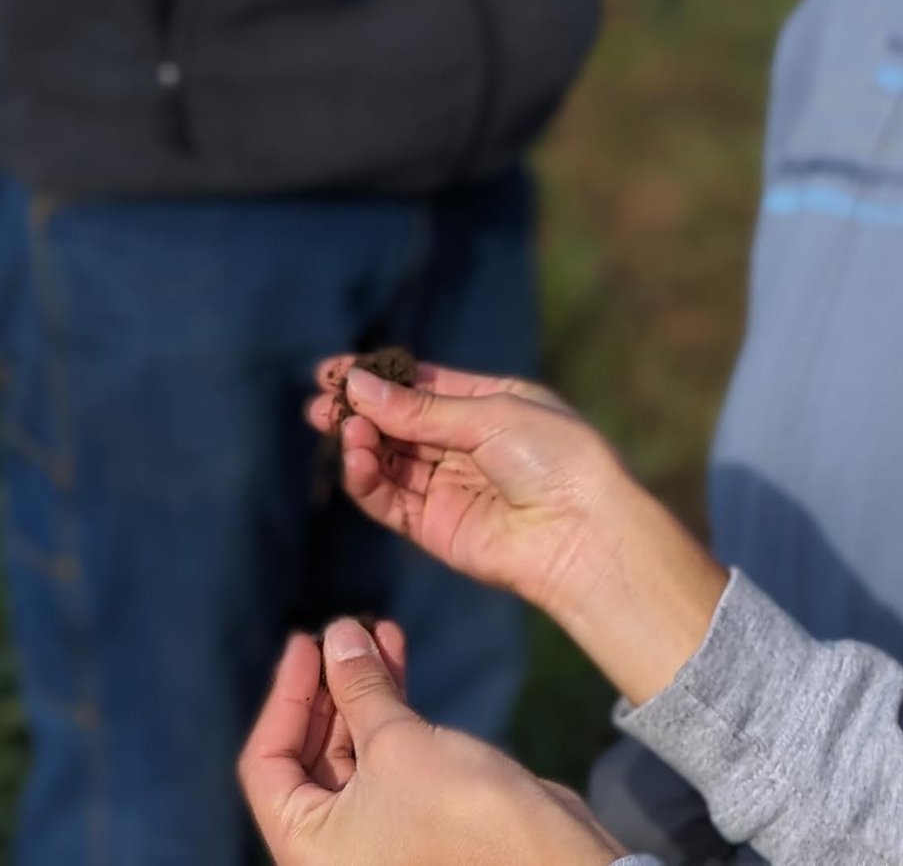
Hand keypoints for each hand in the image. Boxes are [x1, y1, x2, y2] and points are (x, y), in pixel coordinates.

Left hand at [241, 616, 620, 865]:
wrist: (543, 857)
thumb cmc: (457, 814)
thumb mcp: (396, 743)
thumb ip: (359, 687)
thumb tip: (338, 634)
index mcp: (305, 844)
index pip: (265, 762)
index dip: (285, 695)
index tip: (304, 641)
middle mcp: (331, 843)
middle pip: (308, 753)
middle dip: (329, 686)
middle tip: (346, 632)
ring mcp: (373, 828)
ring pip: (350, 748)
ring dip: (362, 689)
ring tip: (377, 632)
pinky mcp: (414, 811)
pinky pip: (384, 754)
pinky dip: (388, 708)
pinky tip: (397, 660)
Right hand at [310, 359, 726, 705]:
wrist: (582, 531)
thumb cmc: (555, 458)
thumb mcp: (491, 414)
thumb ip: (421, 409)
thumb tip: (359, 385)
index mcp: (491, 404)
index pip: (422, 385)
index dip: (379, 378)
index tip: (334, 370)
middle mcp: (466, 444)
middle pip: (398, 423)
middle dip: (359, 410)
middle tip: (320, 401)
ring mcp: (449, 486)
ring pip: (388, 460)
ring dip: (361, 443)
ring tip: (345, 428)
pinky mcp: (434, 527)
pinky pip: (388, 499)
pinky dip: (366, 480)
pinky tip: (356, 457)